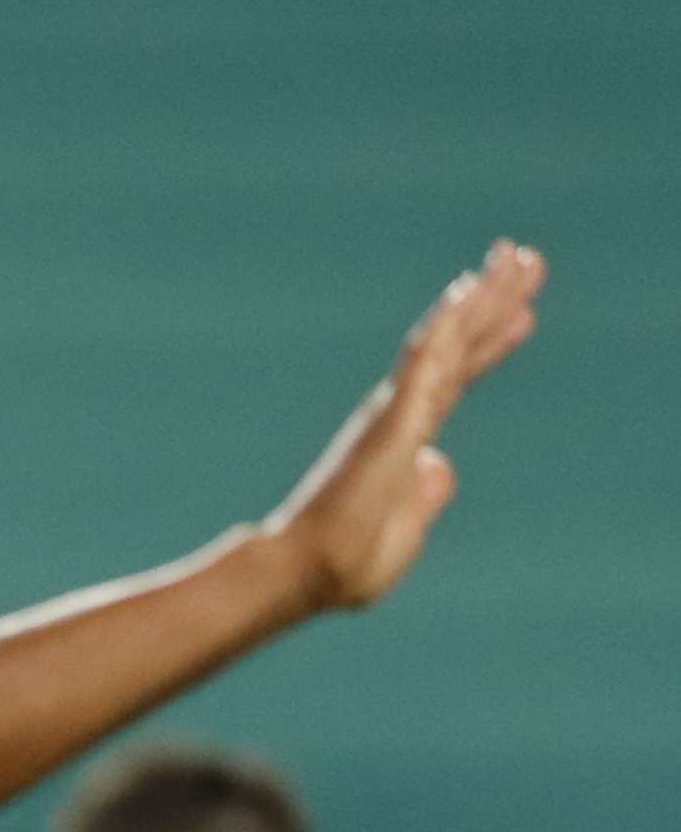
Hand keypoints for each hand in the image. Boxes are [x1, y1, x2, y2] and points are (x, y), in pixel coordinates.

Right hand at [264, 239, 544, 613]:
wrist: (304, 574)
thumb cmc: (344, 566)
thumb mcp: (405, 533)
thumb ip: (425, 497)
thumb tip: (439, 465)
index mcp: (408, 444)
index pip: (457, 381)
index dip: (489, 345)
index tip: (524, 313)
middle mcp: (402, 417)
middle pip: (458, 348)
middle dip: (493, 302)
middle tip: (527, 257)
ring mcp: (394, 415)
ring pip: (446, 343)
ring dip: (481, 299)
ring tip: (516, 257)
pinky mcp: (389, 421)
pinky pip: (424, 364)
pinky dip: (447, 327)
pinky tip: (468, 293)